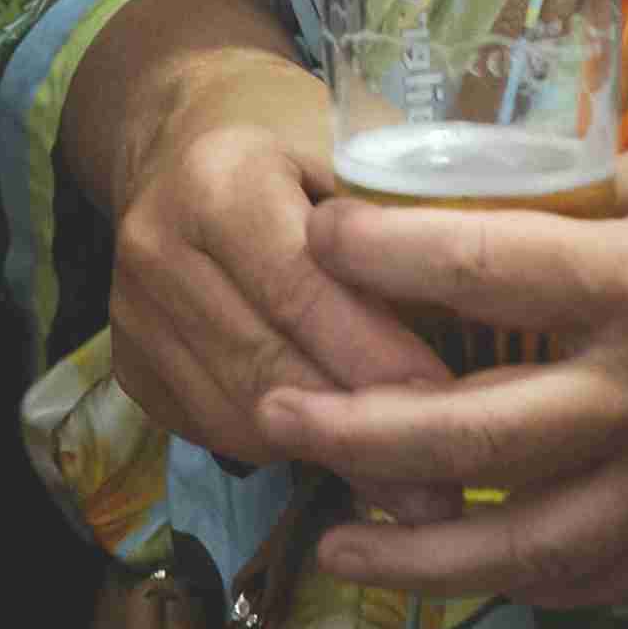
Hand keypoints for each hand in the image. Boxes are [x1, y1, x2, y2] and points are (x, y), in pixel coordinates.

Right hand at [102, 44, 462, 507]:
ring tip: (407, 488)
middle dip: (363, 432)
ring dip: (325, 454)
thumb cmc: (295, 135)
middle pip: (269, 366)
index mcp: (217, 181)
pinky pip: (214, 431)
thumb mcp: (354, 144)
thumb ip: (404, 218)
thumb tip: (500, 303)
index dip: (375, 356)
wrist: (183, 135)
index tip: (450, 409)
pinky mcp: (128, 364)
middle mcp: (155, 248)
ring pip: (240, 415)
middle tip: (445, 493)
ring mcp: (130, 313)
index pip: (300, 288)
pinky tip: (340, 452)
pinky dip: (281, 450)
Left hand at [269, 122, 627, 613]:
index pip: (489, 269)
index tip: (320, 232)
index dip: (391, 254)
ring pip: (532, 537)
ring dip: (425, 547)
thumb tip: (508, 193)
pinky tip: (479, 577)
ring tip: (341, 543)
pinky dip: (537, 583)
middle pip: (479, 429)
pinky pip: (612, 575)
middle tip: (276, 415)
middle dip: (362, 426)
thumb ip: (606, 187)